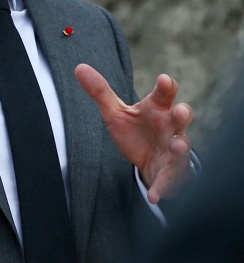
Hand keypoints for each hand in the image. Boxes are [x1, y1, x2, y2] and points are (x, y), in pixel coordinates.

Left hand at [75, 63, 193, 203]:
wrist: (147, 162)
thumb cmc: (136, 130)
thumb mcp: (116, 112)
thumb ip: (100, 91)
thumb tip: (79, 67)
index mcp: (157, 109)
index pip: (164, 94)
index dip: (166, 86)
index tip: (164, 80)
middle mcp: (169, 126)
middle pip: (181, 117)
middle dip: (183, 114)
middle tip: (181, 111)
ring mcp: (173, 149)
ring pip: (182, 145)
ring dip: (180, 146)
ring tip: (176, 146)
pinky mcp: (172, 171)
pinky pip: (170, 179)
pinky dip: (163, 186)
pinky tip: (153, 196)